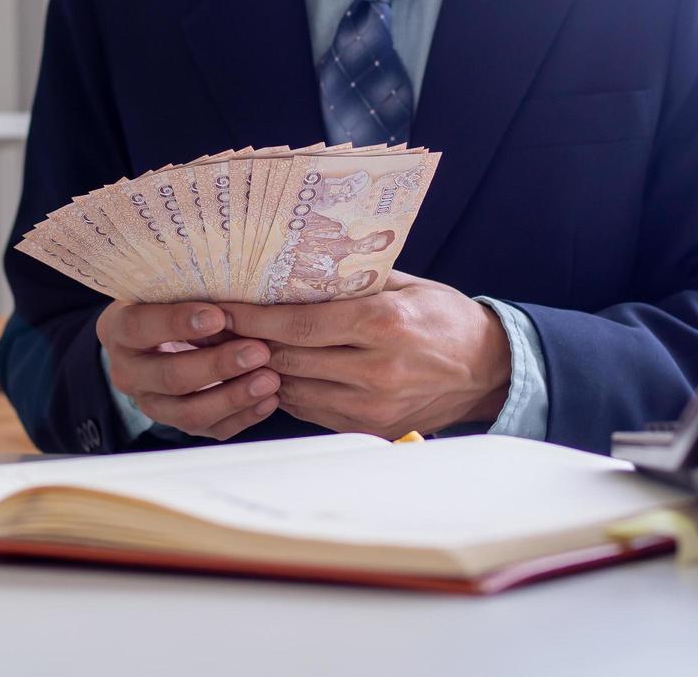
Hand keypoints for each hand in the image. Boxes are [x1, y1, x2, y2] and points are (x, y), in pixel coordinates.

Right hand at [96, 301, 279, 439]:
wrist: (162, 333)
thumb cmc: (172, 300)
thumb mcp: (171, 287)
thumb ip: (192, 289)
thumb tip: (235, 284)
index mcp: (119, 330)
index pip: (140, 327)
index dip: (177, 323)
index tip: (218, 316)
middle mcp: (128, 372)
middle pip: (169, 377)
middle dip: (217, 366)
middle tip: (258, 351)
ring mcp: (151, 403)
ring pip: (189, 413)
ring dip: (234, 397)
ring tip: (270, 379)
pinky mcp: (178, 423)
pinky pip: (210, 429)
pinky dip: (243, 417)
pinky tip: (268, 400)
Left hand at [220, 272, 511, 439]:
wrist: (486, 370)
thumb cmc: (443, 318)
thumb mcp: (404, 285)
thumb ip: (350, 280)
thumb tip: (291, 269)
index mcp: (382, 324)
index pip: (297, 325)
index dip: (251, 318)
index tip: (219, 307)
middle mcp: (374, 370)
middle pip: (286, 358)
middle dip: (244, 343)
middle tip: (211, 327)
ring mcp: (369, 406)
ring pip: (291, 388)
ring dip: (258, 370)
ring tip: (230, 349)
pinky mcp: (367, 428)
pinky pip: (309, 409)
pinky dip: (286, 389)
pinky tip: (270, 371)